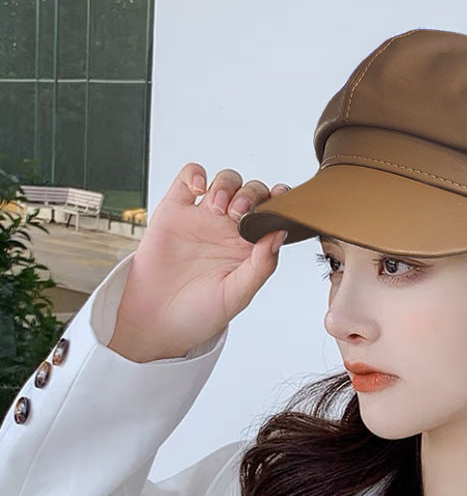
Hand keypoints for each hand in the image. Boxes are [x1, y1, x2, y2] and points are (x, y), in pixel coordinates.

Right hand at [108, 163, 288, 361]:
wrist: (156, 321)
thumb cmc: (199, 313)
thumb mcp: (237, 295)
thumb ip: (261, 265)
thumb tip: (279, 234)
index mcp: (250, 248)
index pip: (272, 215)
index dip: (279, 202)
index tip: (281, 201)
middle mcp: (229, 230)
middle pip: (251, 193)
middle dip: (251, 195)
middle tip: (239, 214)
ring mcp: (203, 218)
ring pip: (225, 181)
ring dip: (227, 186)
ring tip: (218, 209)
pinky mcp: (175, 211)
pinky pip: (188, 179)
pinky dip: (196, 174)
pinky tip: (199, 189)